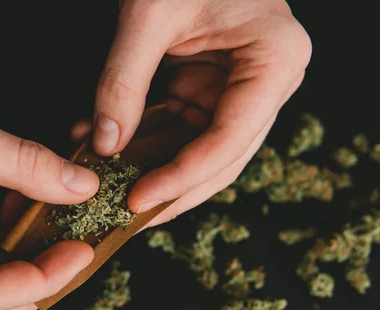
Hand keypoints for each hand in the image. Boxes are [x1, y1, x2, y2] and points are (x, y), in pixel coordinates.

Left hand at [82, 0, 310, 226]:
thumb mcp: (148, 15)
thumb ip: (123, 82)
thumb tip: (105, 143)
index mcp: (274, 61)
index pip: (229, 139)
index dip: (182, 177)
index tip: (137, 200)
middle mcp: (266, 83)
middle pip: (221, 158)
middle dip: (172, 191)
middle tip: (128, 219)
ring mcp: (241, 89)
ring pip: (199, 152)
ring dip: (154, 172)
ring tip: (111, 192)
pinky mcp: (212, 89)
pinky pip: (180, 129)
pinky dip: (145, 144)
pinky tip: (107, 150)